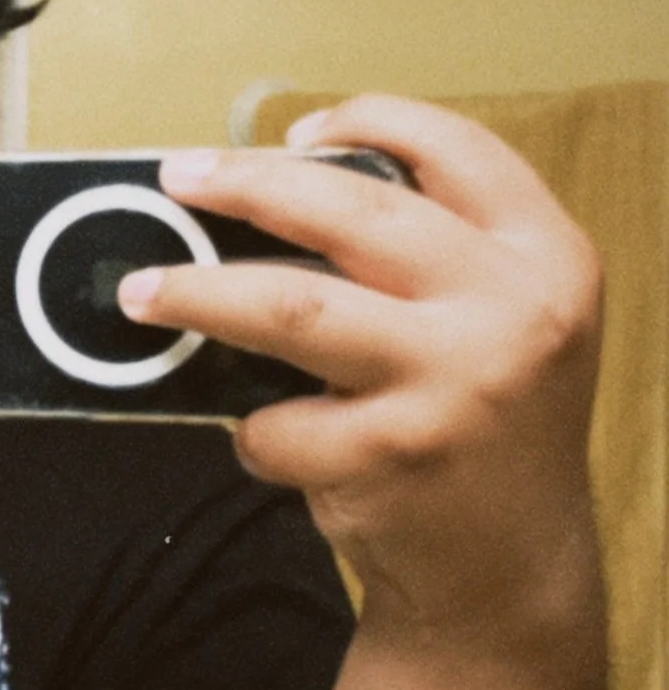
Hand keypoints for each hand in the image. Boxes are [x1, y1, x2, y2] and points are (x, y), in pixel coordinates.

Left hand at [117, 94, 603, 644]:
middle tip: (178, 178)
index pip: (456, 149)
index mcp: (545, 256)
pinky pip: (277, 421)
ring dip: (198, 294)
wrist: (511, 568)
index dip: (367, 121)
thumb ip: (432, 252)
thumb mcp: (504, 317)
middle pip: (351, 211)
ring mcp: (452, 383)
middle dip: (244, 185)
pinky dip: (255, 431)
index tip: (290, 133)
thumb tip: (279, 188)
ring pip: (289, 306)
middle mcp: (512, 310)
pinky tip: (269, 439)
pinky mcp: (390, 454)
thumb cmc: (483, 424)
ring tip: (143, 291)